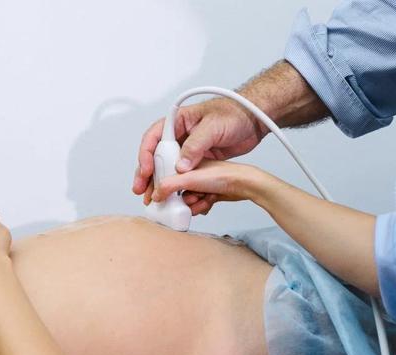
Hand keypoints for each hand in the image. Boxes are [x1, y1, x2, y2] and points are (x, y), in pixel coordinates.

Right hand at [134, 98, 268, 213]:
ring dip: (161, 183)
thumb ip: (195, 146)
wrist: (253, 121)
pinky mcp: (198, 161)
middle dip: (148, 175)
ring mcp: (188, 150)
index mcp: (177, 122)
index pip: (153, 138)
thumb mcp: (213, 127)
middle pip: (156, 156)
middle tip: (142, 191)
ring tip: (153, 198)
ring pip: (168, 168)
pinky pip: (184, 175)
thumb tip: (180, 166)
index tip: (146, 171)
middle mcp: (179, 136)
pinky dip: (178, 186)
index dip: (146, 156)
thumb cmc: (234, 115)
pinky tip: (176, 197)